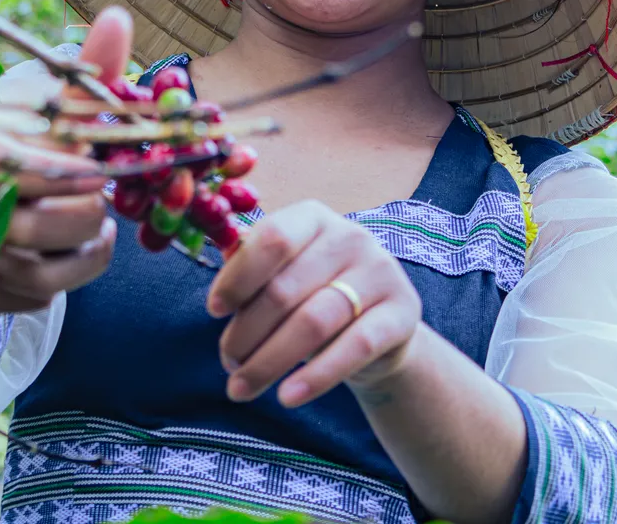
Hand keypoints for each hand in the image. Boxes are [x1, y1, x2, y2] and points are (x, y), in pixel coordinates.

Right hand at [0, 7, 134, 312]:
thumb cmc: (21, 147)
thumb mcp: (51, 108)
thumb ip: (90, 70)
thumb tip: (118, 15)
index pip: (33, 170)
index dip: (75, 177)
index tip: (96, 174)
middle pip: (51, 223)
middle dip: (88, 215)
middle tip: (94, 198)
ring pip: (53, 266)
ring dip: (89, 246)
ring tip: (94, 223)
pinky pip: (47, 294)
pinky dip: (74, 273)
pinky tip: (73, 249)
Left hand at [207, 200, 422, 407]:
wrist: (378, 330)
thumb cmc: (314, 296)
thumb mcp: (284, 276)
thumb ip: (250, 272)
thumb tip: (218, 293)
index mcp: (314, 218)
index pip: (273, 238)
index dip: (238, 277)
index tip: (214, 311)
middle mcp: (351, 237)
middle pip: (286, 289)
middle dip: (246, 333)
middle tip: (227, 364)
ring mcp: (381, 272)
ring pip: (314, 322)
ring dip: (269, 362)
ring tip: (241, 388)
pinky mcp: (402, 313)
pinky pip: (354, 348)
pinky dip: (315, 377)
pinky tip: (286, 397)